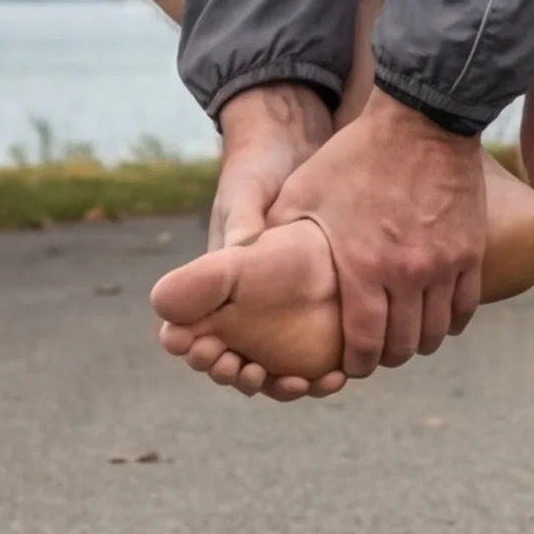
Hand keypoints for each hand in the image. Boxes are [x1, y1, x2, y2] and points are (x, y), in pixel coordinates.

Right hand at [155, 85, 347, 399]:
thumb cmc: (260, 172)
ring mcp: (278, 310)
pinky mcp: (314, 310)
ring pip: (274, 366)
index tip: (220, 359)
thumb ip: (240, 227)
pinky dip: (317, 372)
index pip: (197, 334)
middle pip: (236, 360)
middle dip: (245, 377)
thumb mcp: (246, 196)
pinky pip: (310, 354)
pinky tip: (335, 375)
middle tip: (260, 376)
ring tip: (309, 384)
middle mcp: (244, 303)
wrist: (297, 149)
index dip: (206, 355)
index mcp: (218, 282)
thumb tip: (237, 254)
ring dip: (283, 384)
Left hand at [270, 101, 492, 379]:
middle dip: (387, 357)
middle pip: (403, 344)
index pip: (363, 342)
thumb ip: (277, 234)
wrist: (419, 120)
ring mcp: (443, 265)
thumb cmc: (354, 156)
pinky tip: (439, 320)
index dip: (357, 363)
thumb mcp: (302, 192)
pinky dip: (451, 321)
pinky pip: (465, 306)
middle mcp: (406, 275)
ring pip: (436, 331)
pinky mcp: (470, 251)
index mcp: (361, 267)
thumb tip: (244, 262)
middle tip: (378, 355)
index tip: (350, 366)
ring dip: (420, 342)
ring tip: (407, 339)